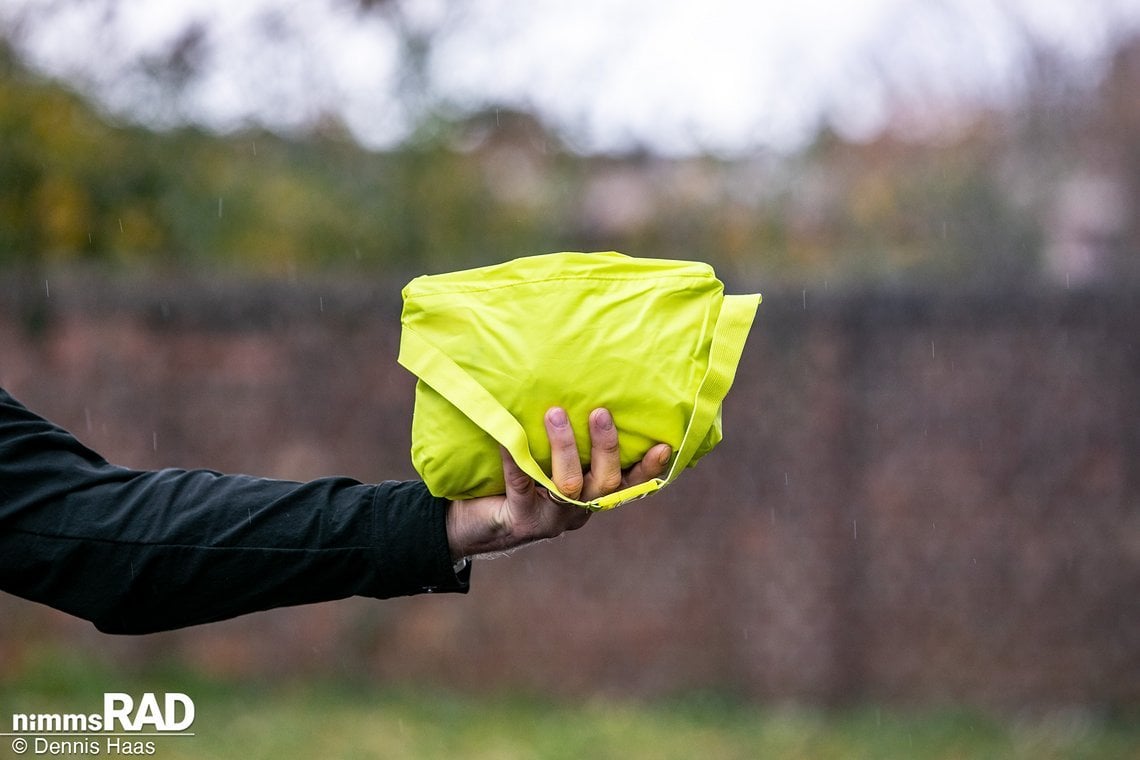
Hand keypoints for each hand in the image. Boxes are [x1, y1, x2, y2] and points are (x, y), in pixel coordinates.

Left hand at [445, 407, 670, 560]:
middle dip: (606, 447)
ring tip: (555, 413)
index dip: (649, 469)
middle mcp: (579, 511)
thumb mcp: (551, 467)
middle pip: (605, 483)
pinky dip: (516, 459)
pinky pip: (522, 484)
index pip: (630, 484)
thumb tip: (579, 392)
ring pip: (568, 484)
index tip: (665, 446)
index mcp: (592, 497)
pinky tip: (507, 437)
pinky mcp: (522, 519)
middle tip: (601, 412)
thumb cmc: (518, 486)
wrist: (474, 528)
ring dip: (565, 447)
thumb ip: (572, 446)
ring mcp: (552, 518)